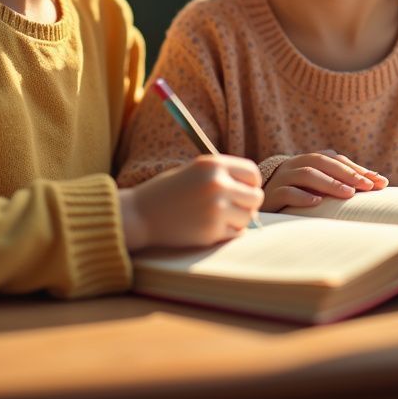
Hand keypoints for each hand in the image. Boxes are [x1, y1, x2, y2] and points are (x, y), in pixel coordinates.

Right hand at [119, 154, 262, 250]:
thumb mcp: (196, 171)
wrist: (141, 214)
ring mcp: (216, 209)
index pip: (252, 173)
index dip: (251, 183)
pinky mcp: (211, 232)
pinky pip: (235, 234)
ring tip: (217, 217)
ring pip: (248, 218)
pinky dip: (227, 233)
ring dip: (238, 220)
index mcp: (213, 164)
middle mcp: (218, 184)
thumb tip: (254, 192)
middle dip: (249, 204)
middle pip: (256, 197)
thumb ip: (223, 175)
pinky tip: (208, 227)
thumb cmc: (169, 191)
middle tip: (235, 207)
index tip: (244, 190)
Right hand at [262, 150, 387, 211]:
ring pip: (306, 174)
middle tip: (367, 186)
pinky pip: (287, 192)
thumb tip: (379, 181)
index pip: (336, 159)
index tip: (379, 183)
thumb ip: (343, 181)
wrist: (260, 202)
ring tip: (348, 194)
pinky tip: (317, 202)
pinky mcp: (272, 194)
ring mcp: (282, 177)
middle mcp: (296, 164)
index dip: (357, 169)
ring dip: (329, 183)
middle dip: (347, 173)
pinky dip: (303, 196)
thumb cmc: (297, 195)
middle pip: (322, 162)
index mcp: (309, 160)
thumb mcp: (319, 187)